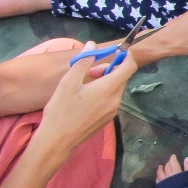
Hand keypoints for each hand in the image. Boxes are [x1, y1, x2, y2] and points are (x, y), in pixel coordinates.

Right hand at [31, 51, 137, 171]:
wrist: (57, 141)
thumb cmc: (61, 110)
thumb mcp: (68, 82)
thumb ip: (83, 61)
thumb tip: (92, 45)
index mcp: (109, 89)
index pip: (129, 66)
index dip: (125, 55)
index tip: (111, 52)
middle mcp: (116, 100)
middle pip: (122, 76)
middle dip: (109, 68)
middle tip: (89, 72)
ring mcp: (113, 111)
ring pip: (116, 88)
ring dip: (106, 80)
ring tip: (85, 84)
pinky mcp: (107, 119)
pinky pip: (111, 99)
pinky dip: (104, 92)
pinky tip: (86, 97)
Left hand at [155, 155, 187, 182]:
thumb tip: (186, 158)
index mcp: (176, 172)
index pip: (173, 162)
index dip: (172, 158)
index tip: (173, 156)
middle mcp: (168, 175)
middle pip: (166, 167)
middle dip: (168, 163)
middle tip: (169, 162)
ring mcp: (163, 182)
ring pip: (160, 173)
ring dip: (160, 169)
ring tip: (160, 166)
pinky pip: (157, 180)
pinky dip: (158, 176)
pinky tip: (158, 176)